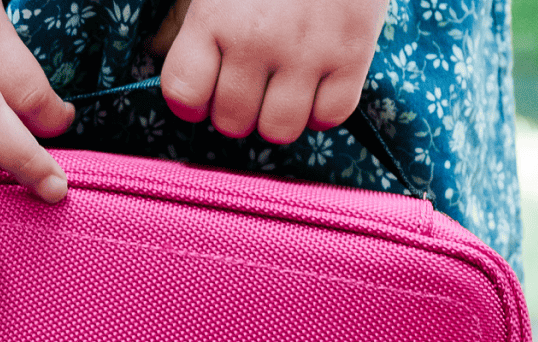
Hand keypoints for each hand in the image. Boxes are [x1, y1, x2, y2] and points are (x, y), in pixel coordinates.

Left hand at [145, 0, 388, 144]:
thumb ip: (202, 26)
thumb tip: (193, 84)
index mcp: (214, 16)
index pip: (184, 95)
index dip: (194, 102)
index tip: (207, 91)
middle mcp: (256, 39)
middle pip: (232, 122)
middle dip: (239, 110)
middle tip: (253, 84)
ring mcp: (306, 50)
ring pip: (279, 130)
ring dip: (279, 115)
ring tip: (286, 86)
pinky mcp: (353, 53)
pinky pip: (329, 117)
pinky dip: (322, 108)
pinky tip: (320, 81)